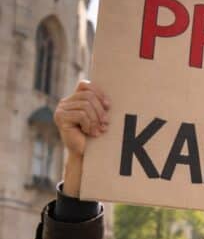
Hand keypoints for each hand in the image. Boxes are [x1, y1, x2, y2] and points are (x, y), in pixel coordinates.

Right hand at [54, 80, 110, 196]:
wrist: (86, 154)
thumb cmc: (95, 136)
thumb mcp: (99, 117)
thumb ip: (100, 105)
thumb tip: (109, 98)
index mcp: (74, 99)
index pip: (84, 85)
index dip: (98, 92)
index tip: (108, 106)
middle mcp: (65, 102)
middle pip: (88, 96)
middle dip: (100, 110)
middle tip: (105, 123)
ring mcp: (61, 109)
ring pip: (86, 106)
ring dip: (96, 120)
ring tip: (98, 130)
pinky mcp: (60, 117)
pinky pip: (81, 115)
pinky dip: (89, 125)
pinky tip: (90, 133)